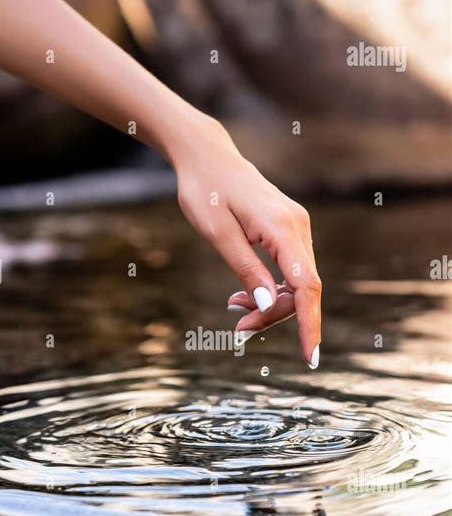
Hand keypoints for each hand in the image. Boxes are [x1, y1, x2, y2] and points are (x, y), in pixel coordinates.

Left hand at [173, 116, 321, 367]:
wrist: (206, 156)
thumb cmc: (204, 190)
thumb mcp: (218, 234)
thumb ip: (246, 270)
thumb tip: (269, 305)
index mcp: (282, 228)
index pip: (307, 286)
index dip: (310, 324)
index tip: (311, 358)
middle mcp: (298, 227)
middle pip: (302, 289)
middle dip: (275, 316)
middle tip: (238, 330)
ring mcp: (297, 227)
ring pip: (296, 282)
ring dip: (270, 304)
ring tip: (233, 309)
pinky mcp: (288, 230)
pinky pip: (289, 270)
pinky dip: (271, 289)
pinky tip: (243, 296)